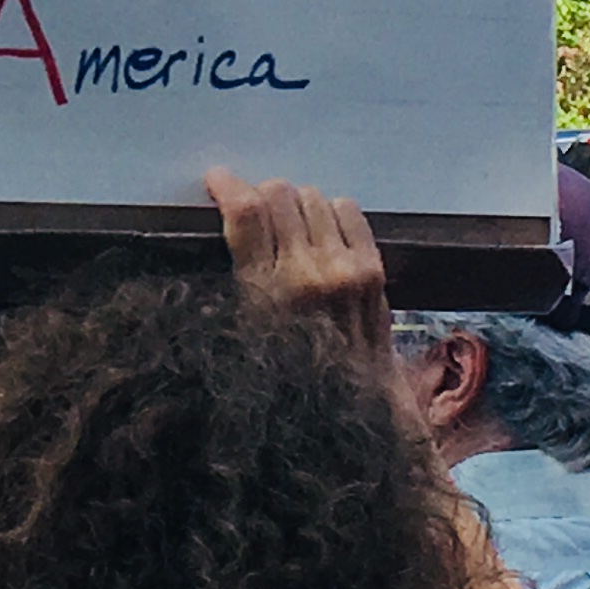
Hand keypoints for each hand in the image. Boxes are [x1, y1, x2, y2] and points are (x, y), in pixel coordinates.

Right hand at [204, 168, 390, 362]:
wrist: (352, 407)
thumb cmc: (287, 376)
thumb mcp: (242, 335)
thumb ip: (235, 282)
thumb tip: (225, 229)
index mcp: (264, 292)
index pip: (245, 212)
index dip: (227, 186)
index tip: (217, 181)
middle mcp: (306, 271)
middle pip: (278, 194)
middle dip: (261, 196)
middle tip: (258, 214)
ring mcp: (344, 267)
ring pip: (312, 197)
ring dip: (296, 205)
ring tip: (292, 228)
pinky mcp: (372, 267)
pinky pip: (347, 209)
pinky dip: (330, 213)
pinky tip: (324, 234)